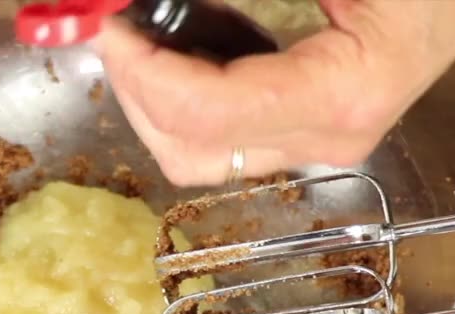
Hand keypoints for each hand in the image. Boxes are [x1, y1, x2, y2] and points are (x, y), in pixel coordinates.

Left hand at [95, 0, 454, 185]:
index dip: (144, 71)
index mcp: (343, 96)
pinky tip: (179, 50)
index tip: (110, 25)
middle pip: (190, 152)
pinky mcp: (313, 131)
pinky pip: (225, 139)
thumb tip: (145, 1)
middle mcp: (329, 138)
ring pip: (201, 157)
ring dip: (155, 102)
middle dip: (137, 92)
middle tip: (114, 29)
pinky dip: (185, 100)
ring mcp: (321, 143)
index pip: (209, 113)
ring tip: (139, 39)